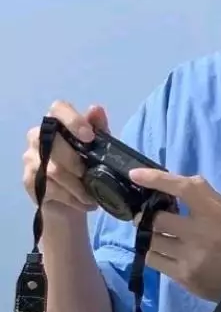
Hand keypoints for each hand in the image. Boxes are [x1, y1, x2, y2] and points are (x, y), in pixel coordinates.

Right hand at [22, 101, 109, 218]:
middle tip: (90, 175)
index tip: (89, 137)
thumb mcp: (100, 148)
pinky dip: (72, 197)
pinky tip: (84, 202)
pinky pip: (51, 187)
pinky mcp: (29, 179)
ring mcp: (30, 158)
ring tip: (93, 196)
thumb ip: (99, 129)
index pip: (58, 108)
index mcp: (57, 123)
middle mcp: (38, 136)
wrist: (73, 199)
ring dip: (78, 185)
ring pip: (54, 170)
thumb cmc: (88, 165)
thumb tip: (95, 108)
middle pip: (55, 143)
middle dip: (76, 162)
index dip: (73, 120)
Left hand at [129, 168, 220, 301]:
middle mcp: (199, 232)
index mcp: (214, 212)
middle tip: (150, 218)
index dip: (157, 179)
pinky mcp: (181, 275)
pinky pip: (152, 259)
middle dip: (148, 217)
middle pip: (157, 218)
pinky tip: (164, 254)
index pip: (184, 188)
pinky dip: (154, 254)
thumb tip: (169, 182)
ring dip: (150, 236)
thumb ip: (200, 193)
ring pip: (151, 240)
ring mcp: (189, 256)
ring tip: (159, 237)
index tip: (136, 175)